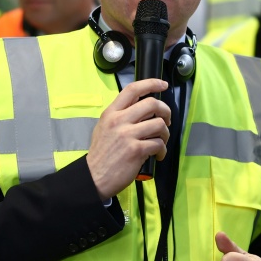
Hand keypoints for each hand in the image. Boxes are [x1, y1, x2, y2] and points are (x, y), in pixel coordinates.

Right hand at [87, 78, 170, 199]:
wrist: (94, 177)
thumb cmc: (101, 154)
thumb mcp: (103, 127)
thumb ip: (120, 115)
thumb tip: (140, 107)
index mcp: (111, 113)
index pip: (132, 90)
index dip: (151, 84)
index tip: (163, 85)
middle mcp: (119, 121)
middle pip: (152, 104)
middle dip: (166, 111)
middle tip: (166, 120)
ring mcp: (128, 135)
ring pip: (159, 124)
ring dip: (165, 134)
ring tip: (161, 141)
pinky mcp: (136, 150)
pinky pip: (159, 144)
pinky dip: (162, 150)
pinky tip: (158, 155)